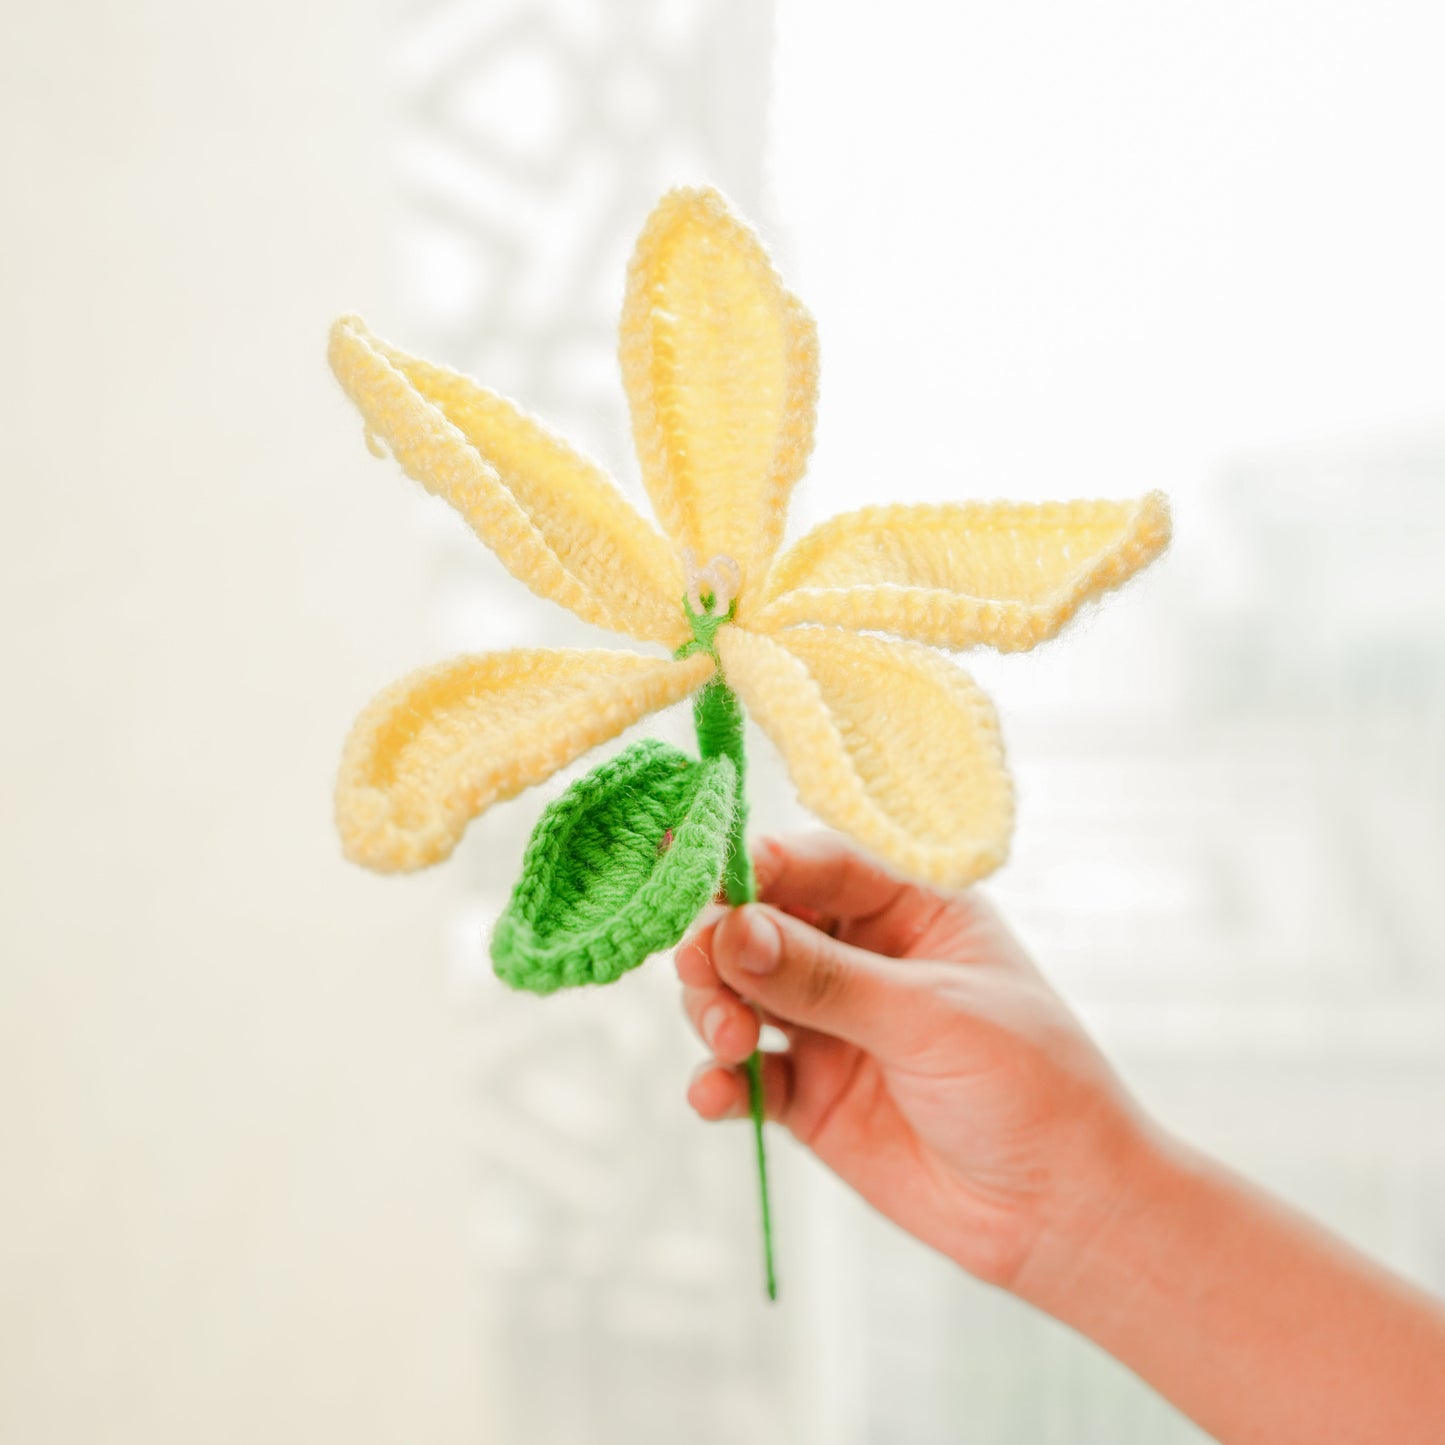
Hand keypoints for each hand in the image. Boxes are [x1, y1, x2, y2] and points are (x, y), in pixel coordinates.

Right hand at [675, 832, 1150, 1292]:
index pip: (817, 865)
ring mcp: (833, 1027)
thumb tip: (731, 930)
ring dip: (714, 1009)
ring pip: (739, 994)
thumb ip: (825, 979)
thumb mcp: (931, 1017)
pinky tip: (715, 1096)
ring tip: (729, 1040)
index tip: (702, 883)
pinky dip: (719, 1081)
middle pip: (761, 925)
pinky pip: (745, 1075)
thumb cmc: (1031, 1088)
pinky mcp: (813, 1095)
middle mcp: (862, 959)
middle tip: (699, 967)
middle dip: (720, 942)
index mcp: (910, 910)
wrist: (1062, 1214)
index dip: (756, 866)